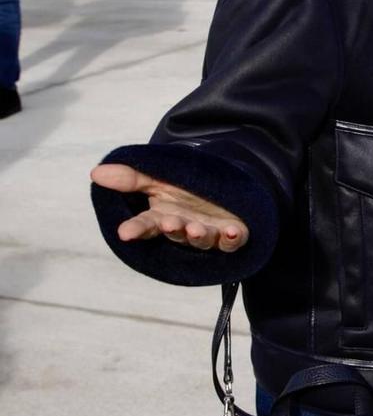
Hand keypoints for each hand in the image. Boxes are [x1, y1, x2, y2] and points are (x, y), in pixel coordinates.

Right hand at [90, 163, 249, 251]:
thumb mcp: (157, 178)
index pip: (145, 225)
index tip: (124, 232)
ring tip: (195, 228)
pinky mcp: (233, 235)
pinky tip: (233, 232)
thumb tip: (95, 173)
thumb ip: (131, 179)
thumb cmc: (185, 187)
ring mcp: (209, 233)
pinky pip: (234, 242)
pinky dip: (233, 238)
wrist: (222, 187)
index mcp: (163, 217)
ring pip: (202, 239)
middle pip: (176, 233)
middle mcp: (184, 228)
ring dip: (198, 235)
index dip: (135, 229)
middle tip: (170, 222)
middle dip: (173, 229)